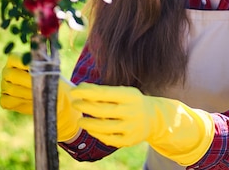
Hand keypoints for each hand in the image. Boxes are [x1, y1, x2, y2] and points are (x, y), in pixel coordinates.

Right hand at [0, 53, 81, 141]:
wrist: (50, 95)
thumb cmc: (49, 78)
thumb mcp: (49, 70)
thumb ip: (43, 66)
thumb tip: (42, 68)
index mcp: (15, 60)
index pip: (13, 58)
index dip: (23, 63)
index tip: (36, 68)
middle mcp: (7, 71)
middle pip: (12, 75)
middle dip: (27, 81)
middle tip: (40, 86)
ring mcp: (4, 85)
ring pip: (11, 89)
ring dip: (26, 93)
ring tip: (38, 94)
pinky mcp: (4, 99)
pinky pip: (7, 101)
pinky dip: (20, 103)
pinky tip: (31, 102)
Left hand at [71, 83, 213, 165]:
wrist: (155, 118)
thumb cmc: (132, 102)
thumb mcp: (123, 92)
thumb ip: (103, 91)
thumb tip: (80, 88)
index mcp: (130, 95)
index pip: (105, 93)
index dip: (87, 92)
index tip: (74, 91)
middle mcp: (132, 111)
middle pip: (103, 110)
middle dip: (85, 107)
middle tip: (74, 104)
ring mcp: (131, 127)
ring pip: (104, 127)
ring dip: (89, 124)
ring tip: (80, 121)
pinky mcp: (129, 140)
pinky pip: (109, 138)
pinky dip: (97, 134)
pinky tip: (91, 130)